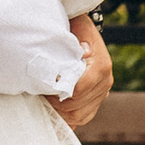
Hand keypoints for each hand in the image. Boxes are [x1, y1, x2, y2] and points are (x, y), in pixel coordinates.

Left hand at [50, 12, 113, 139]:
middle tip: (39, 94)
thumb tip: (84, 52)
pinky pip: (82, 118)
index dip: (58, 90)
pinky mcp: (96, 101)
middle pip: (77, 106)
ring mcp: (101, 94)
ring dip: (60, 112)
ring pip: (79, 116)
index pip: (78, 90)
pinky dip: (67, 118)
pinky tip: (54, 110)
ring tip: (45, 101)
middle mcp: (105, 83)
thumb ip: (80, 37)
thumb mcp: (78, 26)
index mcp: (101, 67)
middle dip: (56, 103)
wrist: (80, 30)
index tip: (43, 85)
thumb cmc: (75, 27)